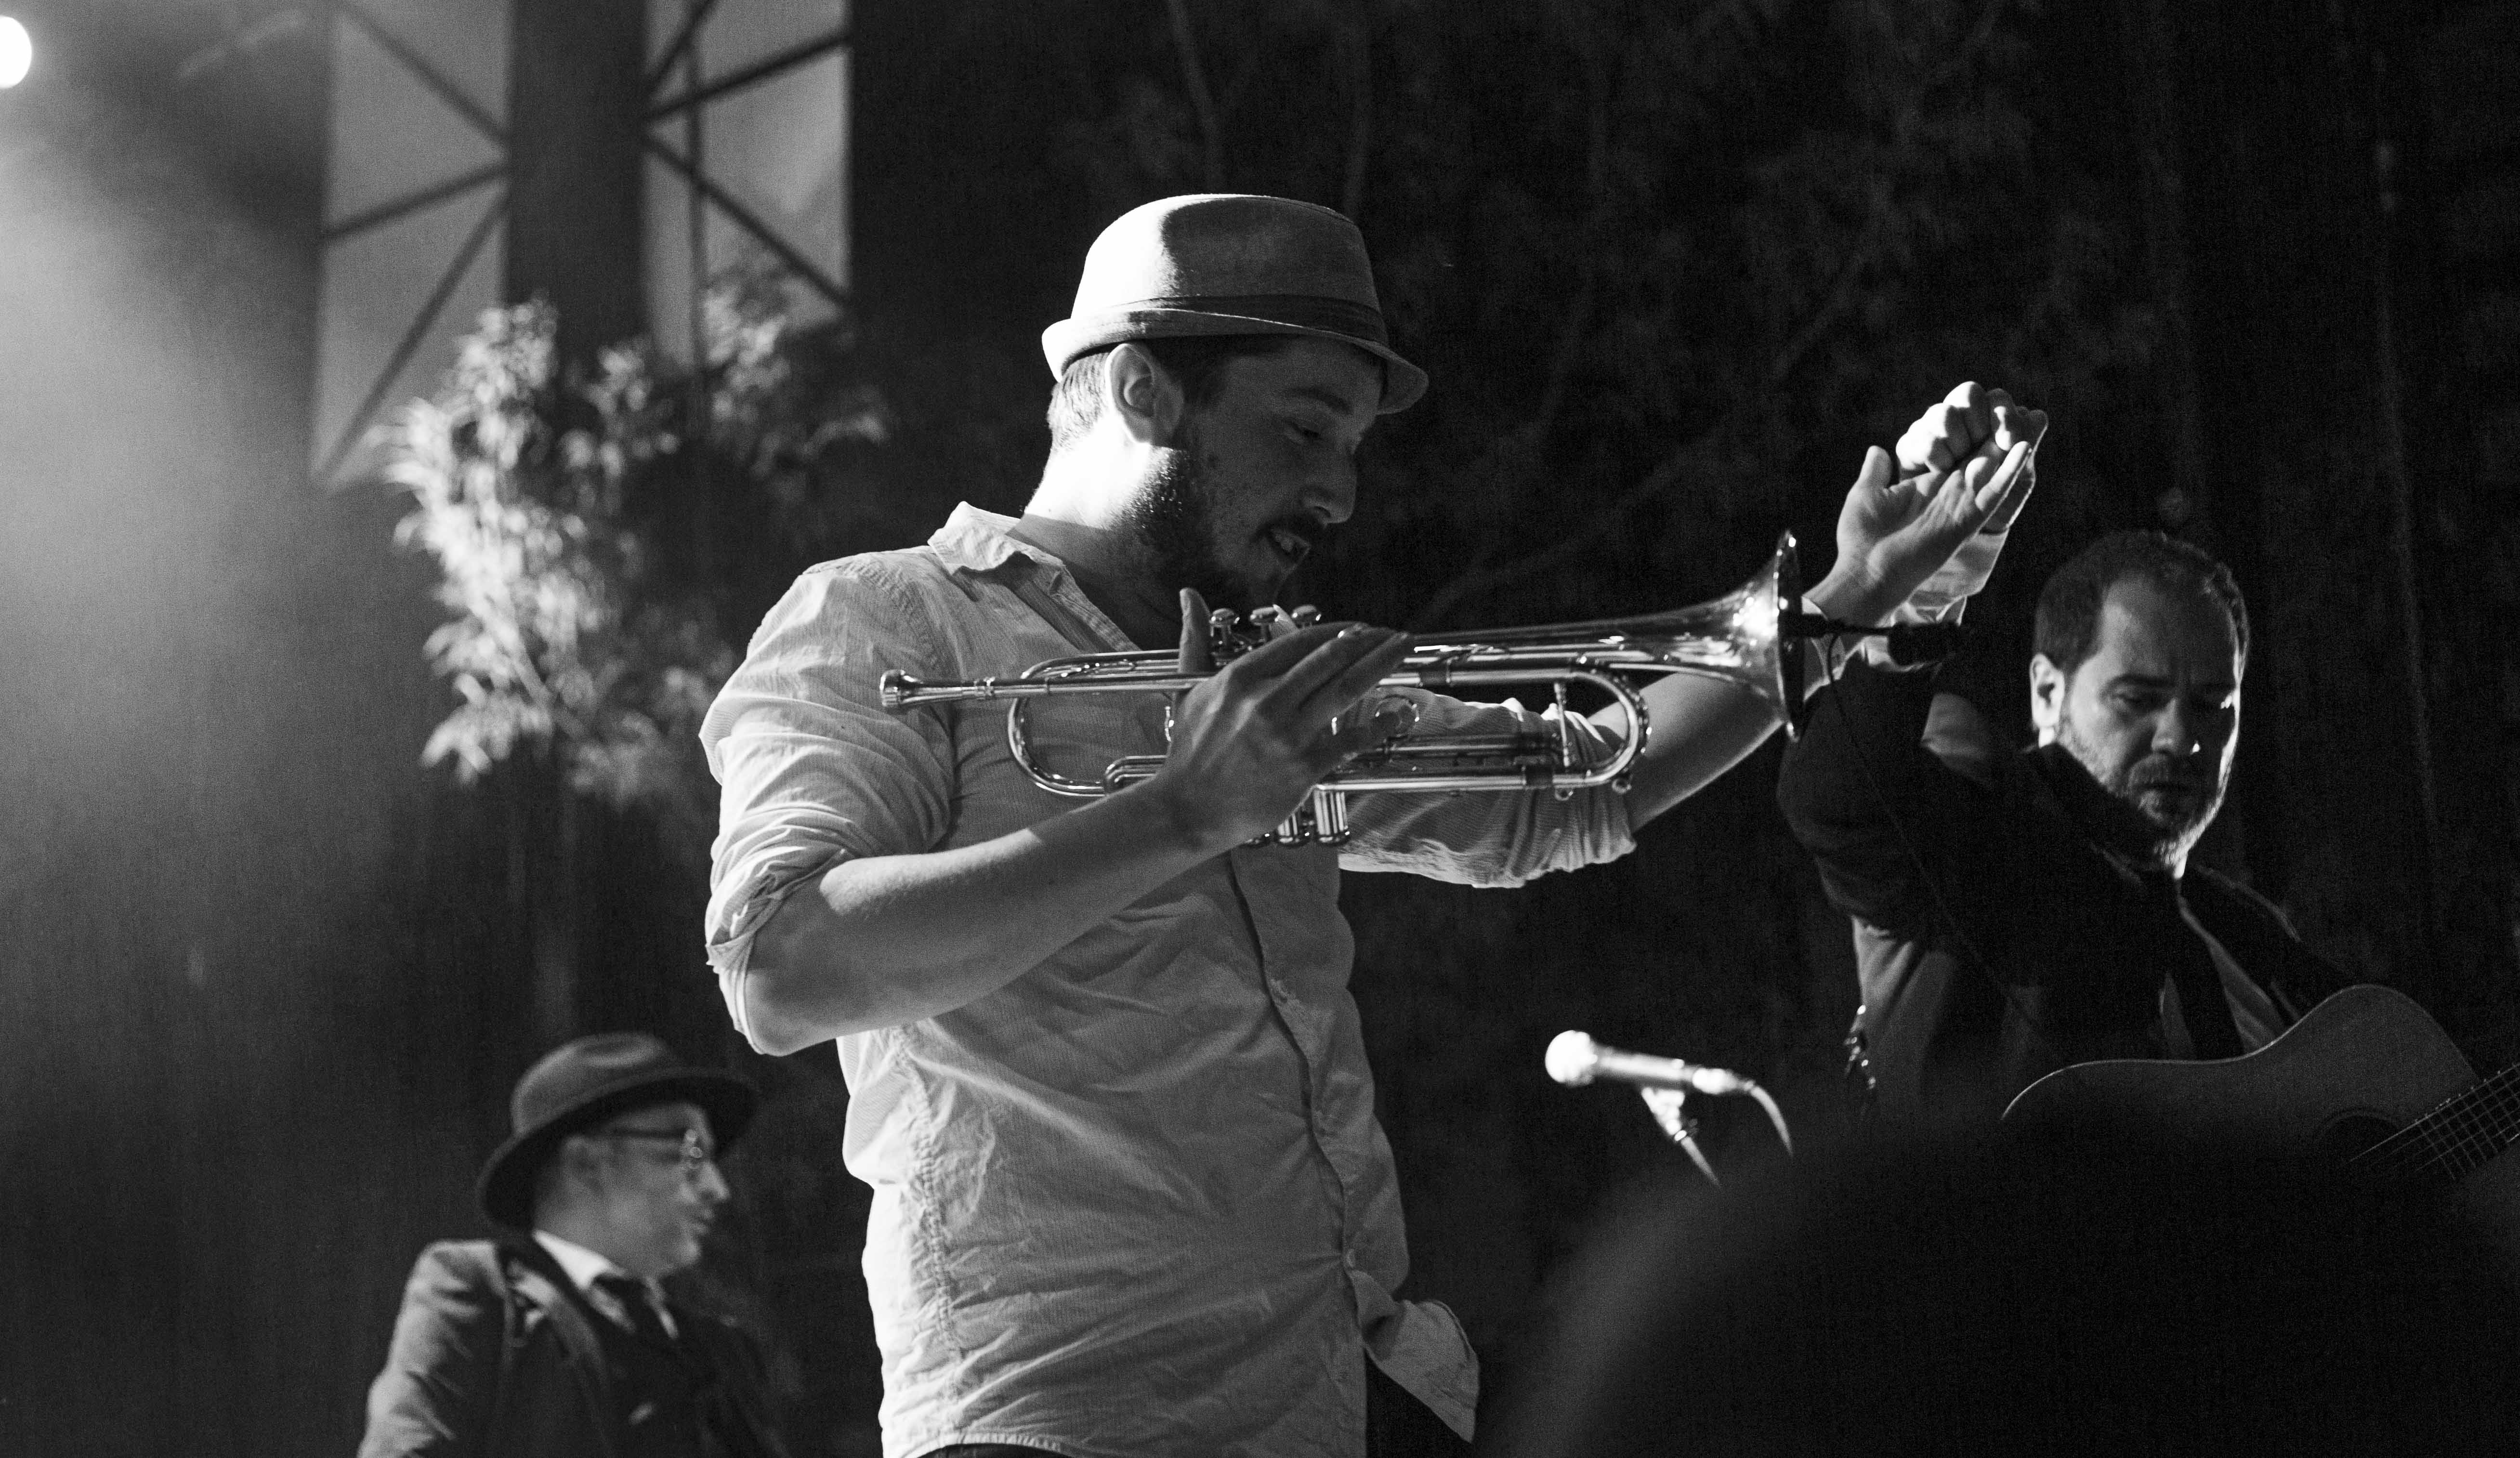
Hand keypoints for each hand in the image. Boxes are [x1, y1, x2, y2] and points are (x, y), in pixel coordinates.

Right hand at [1152, 589, 1412, 849]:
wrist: (1189, 810)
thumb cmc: (1191, 751)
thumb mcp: (1189, 688)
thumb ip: (1195, 639)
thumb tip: (1189, 595)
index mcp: (1242, 677)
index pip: (1303, 641)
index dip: (1339, 631)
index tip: (1360, 628)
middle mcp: (1267, 701)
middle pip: (1332, 658)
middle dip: (1371, 640)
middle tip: (1394, 633)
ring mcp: (1288, 735)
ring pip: (1347, 688)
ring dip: (1382, 664)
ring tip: (1404, 649)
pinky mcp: (1303, 767)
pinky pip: (1351, 739)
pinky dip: (1379, 725)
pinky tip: (1398, 713)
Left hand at [1822, 384, 2047, 623]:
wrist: (1865, 574)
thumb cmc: (1860, 540)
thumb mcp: (1867, 494)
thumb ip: (1876, 472)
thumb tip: (1877, 450)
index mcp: (1927, 488)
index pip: (1955, 456)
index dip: (1971, 433)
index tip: (1983, 408)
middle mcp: (1948, 496)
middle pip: (1981, 459)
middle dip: (1997, 435)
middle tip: (2019, 408)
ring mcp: (1960, 508)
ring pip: (1993, 471)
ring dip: (2010, 446)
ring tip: (2031, 417)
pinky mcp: (1966, 520)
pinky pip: (1994, 492)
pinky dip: (2009, 470)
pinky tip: (2024, 448)